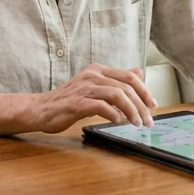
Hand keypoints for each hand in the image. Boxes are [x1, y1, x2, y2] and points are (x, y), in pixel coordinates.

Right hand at [34, 64, 156, 132]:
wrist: (40, 109)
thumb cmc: (67, 101)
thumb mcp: (94, 87)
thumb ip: (115, 80)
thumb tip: (138, 72)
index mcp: (97, 70)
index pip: (129, 77)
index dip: (144, 91)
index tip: (153, 105)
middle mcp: (92, 75)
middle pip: (126, 87)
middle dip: (141, 105)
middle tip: (148, 120)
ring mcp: (84, 88)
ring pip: (116, 95)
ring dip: (131, 111)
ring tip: (137, 123)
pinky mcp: (77, 103)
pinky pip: (101, 106)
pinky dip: (114, 115)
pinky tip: (118, 122)